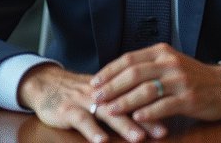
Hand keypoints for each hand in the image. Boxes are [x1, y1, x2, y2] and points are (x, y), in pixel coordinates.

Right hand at [17, 64, 166, 142]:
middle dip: (145, 118)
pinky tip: (102, 141)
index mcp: (114, 86)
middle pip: (127, 102)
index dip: (156, 104)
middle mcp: (102, 93)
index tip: (173, 115)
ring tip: (138, 138)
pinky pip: (81, 120)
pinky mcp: (67, 110)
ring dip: (123, 125)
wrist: (47, 84)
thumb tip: (156, 105)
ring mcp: (84, 101)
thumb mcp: (104, 92)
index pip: (138, 93)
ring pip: (107, 112)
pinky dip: (92, 131)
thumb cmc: (79, 91)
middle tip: (162, 131)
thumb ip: (126, 97)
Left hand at [90, 43, 220, 122]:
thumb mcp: (169, 63)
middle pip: (134, 73)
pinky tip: (136, 118)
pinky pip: (164, 105)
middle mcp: (169, 63)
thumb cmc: (191, 76)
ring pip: (146, 89)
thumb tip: (116, 77)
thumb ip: (147, 66)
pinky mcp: (188, 98)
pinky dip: (148, 112)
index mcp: (161, 52)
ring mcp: (180, 80)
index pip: (129, 58)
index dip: (109, 70)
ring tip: (110, 110)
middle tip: (96, 97)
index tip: (94, 82)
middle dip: (112, 86)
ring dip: (125, 101)